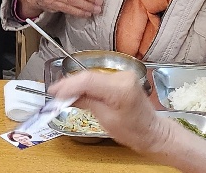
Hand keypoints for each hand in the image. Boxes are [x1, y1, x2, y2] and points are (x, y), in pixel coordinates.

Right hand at [50, 71, 172, 153]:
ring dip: (76, 84)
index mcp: (121, 88)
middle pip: (89, 76)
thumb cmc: (132, 131)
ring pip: (92, 76)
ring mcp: (123, 75)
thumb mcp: (105, 119)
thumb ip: (86, 102)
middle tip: (54, 94)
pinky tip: (76, 91)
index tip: (53, 91)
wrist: (152, 132)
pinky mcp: (121, 77)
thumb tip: (66, 95)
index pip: (88, 80)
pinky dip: (86, 84)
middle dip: (70, 84)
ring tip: (61, 94)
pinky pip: (98, 78)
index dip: (68, 84)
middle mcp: (123, 76)